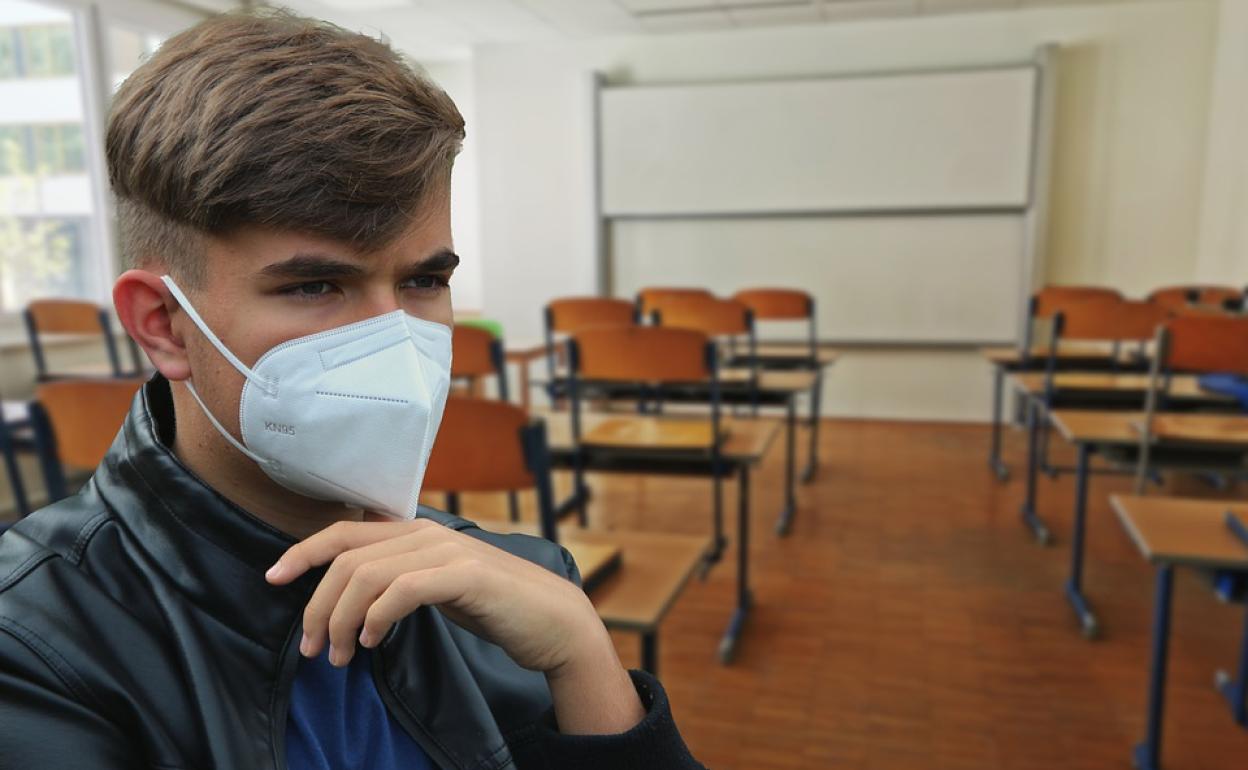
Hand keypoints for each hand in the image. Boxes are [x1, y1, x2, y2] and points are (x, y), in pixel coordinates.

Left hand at [266, 517, 599, 670]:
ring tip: (342, 655)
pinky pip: (403, 590)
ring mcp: (447, 551)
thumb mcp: (436, 585)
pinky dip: (378, 617)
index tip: (273, 578)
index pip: (344, 532)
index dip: (303, 552)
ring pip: (367, 575)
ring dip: (344, 619)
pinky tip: (375, 642)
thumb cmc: (493, 606)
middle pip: (347, 559)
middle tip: (315, 648)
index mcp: (416, 531)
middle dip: (319, 605)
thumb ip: (400, 578)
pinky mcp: (465, 575)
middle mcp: (427, 533)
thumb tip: (352, 594)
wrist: (552, 619)